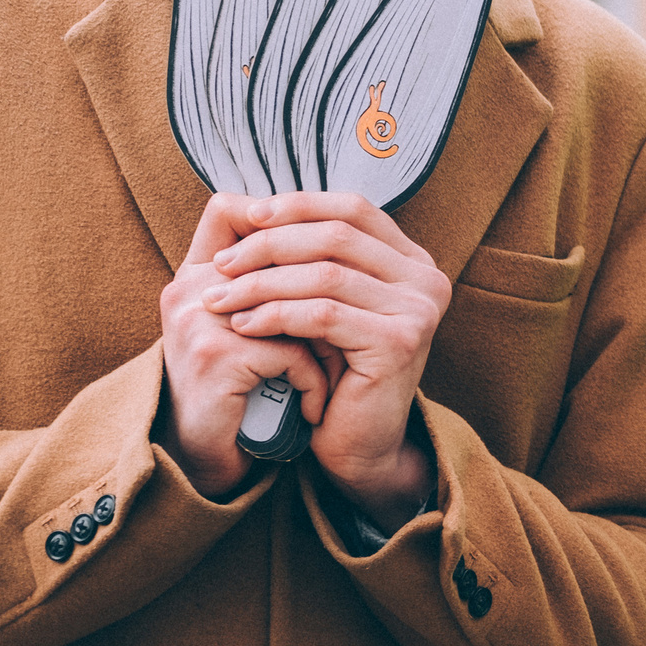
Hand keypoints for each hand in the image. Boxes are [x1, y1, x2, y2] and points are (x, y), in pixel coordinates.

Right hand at [159, 194, 333, 501]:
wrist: (206, 461)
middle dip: (325, 295)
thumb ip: (274, 283)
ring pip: (295, 306)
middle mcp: (189, 289)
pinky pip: (292, 352)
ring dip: (327, 343)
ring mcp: (199, 321)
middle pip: (275, 255)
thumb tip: (340, 239)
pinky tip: (317, 405)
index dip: (278, 222)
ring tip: (341, 365)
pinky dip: (315, 382)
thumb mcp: (250, 328)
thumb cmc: (237, 390)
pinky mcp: (217, 357)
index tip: (324, 265)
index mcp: (194, 274)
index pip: (226, 209)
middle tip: (353, 323)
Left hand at [188, 193, 446, 529]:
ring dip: (261, 283)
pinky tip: (243, 326)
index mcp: (410, 260)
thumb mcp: (320, 304)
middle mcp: (425, 278)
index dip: (298, 204)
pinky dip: (275, 315)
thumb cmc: (333, 372)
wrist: (358, 444)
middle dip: (269, 244)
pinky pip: (324, 315)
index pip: (353, 208)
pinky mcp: (400, 342)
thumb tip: (241, 202)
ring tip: (219, 299)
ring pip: (326, 274)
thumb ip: (302, 257)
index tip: (248, 216)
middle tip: (219, 264)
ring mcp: (419, 310)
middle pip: (337, 235)